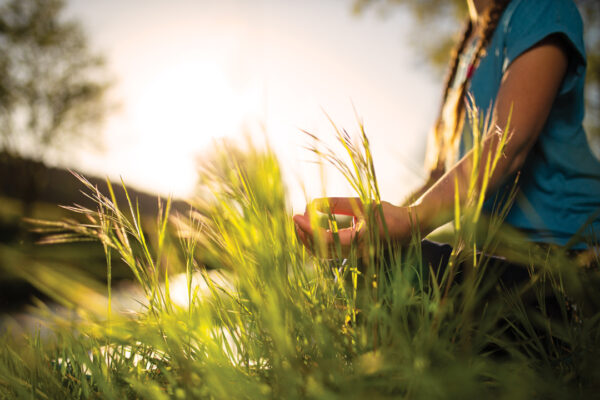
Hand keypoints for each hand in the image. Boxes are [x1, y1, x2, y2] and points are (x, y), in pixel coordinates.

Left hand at [292, 197, 416, 257]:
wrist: (409, 228)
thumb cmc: (388, 214)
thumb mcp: (362, 205)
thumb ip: (338, 204)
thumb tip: (312, 203)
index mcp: (358, 241)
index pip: (325, 239)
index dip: (308, 228)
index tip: (296, 215)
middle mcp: (353, 253)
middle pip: (319, 250)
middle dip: (303, 234)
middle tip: (296, 217)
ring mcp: (352, 255)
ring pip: (322, 253)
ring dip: (308, 238)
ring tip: (302, 220)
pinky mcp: (351, 253)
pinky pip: (328, 251)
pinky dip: (317, 240)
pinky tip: (313, 226)